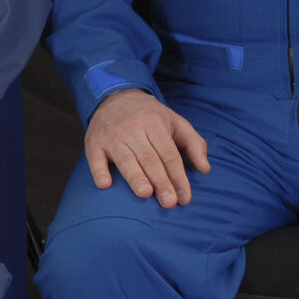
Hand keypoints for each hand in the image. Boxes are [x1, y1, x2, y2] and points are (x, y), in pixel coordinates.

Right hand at [82, 88, 209, 208]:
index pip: (169, 154)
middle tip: (169, 203)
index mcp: (155, 123)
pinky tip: (105, 185)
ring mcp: (112, 135)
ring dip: (135, 177)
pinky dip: (99, 171)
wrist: (115, 95)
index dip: (178, 177)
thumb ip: (194, 143)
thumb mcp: (175, 122)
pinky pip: (95, 158)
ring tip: (145, 194)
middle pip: (149, 159)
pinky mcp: (94, 142)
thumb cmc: (150, 116)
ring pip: (126, 159)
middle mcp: (133, 129)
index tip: (185, 198)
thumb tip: (205, 169)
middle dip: (161, 181)